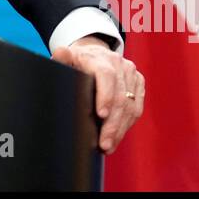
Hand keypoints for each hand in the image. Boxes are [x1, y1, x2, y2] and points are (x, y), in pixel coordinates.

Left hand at [52, 35, 143, 153]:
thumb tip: (60, 53)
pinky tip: (118, 136)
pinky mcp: (138, 82)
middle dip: (112, 124)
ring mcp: (130, 73)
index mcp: (99, 57)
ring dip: (120, 129)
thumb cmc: (78, 61)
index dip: (106, 96)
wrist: (95, 53)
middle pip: (120, 96)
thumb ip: (62, 58)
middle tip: (104, 143)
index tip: (101, 115)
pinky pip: (137, 107)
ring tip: (109, 145)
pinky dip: (128, 124)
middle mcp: (118, 63)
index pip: (106, 75)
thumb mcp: (67, 58)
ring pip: (130, 105)